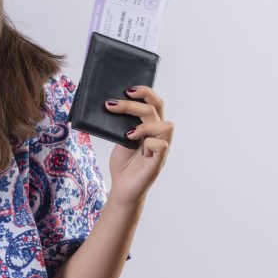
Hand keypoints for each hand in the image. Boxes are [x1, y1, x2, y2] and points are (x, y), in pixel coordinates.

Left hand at [103, 85, 173, 206]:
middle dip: (136, 103)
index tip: (127, 89)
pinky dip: (148, 142)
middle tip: (114, 104)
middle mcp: (158, 135)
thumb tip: (112, 103)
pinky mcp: (158, 162)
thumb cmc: (123, 163)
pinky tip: (134, 146)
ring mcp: (161, 148)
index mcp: (151, 127)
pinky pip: (162, 145)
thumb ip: (122, 123)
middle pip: (156, 109)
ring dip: (144, 125)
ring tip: (127, 133)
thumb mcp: (119, 138)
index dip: (145, 92)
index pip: (155, 103)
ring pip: (164, 125)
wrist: (121, 188)